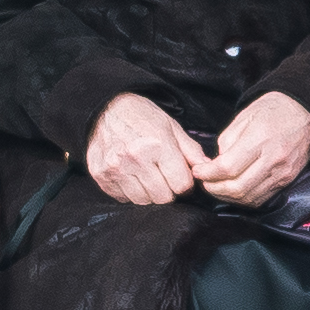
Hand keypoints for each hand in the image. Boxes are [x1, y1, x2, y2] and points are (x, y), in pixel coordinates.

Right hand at [79, 93, 205, 210]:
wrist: (104, 108)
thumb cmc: (141, 116)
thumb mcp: (171, 126)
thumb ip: (191, 150)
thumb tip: (207, 168)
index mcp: (158, 145)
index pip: (181, 185)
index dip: (185, 184)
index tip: (180, 177)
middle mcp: (136, 158)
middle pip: (163, 197)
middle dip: (168, 190)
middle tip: (163, 177)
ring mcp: (116, 169)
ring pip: (143, 201)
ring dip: (149, 193)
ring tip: (146, 176)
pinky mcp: (101, 176)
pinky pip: (123, 198)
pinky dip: (130, 192)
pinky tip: (130, 176)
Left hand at [190, 90, 309, 209]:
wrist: (306, 112)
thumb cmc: (273, 110)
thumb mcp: (244, 116)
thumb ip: (227, 141)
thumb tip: (216, 164)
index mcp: (259, 139)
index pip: (228, 167)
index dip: (208, 173)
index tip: (198, 171)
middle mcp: (273, 159)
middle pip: (238, 188)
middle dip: (214, 189)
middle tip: (204, 183)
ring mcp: (282, 173)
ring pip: (249, 198)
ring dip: (227, 197)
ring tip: (216, 188)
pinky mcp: (287, 180)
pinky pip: (262, 199)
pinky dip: (244, 199)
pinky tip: (234, 191)